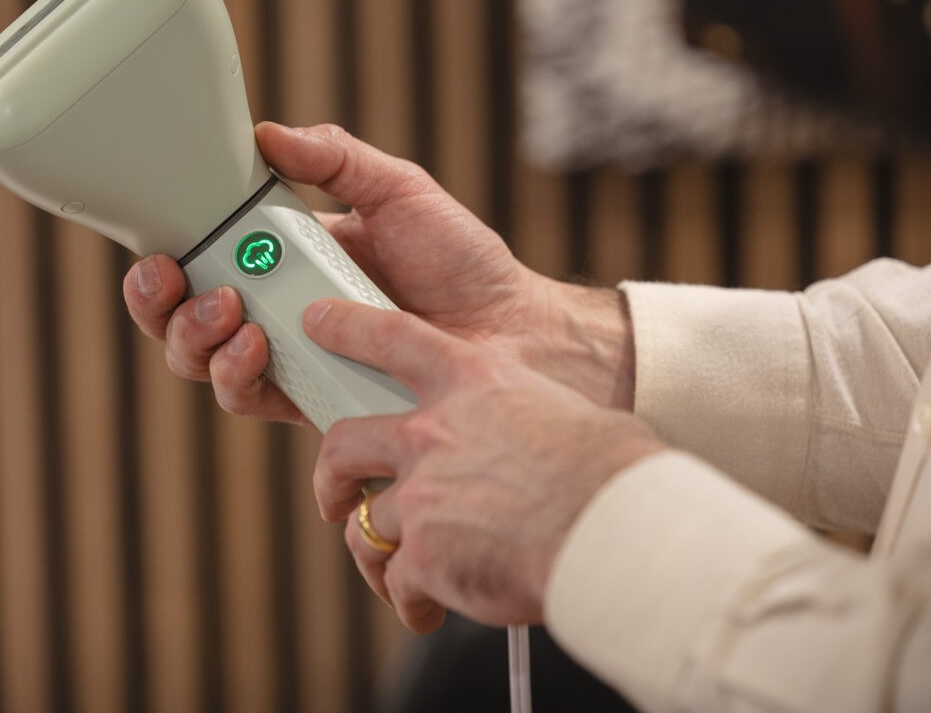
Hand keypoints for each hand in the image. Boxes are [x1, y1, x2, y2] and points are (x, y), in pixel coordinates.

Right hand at [123, 122, 635, 425]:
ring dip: (199, 343)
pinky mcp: (315, 403)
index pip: (201, 262)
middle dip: (164, 309)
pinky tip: (262, 350)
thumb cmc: (461, 261)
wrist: (511, 329)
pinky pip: (255, 402)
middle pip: (184, 322)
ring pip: (209, 368)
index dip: (163, 265)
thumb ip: (336, 159)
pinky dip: (241, 379)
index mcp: (285, 257)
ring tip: (233, 316)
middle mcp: (278, 311)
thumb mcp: (398, 191)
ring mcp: (294, 360)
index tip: (162, 252)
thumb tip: (265, 135)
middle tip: (190, 287)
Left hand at [305, 298, 664, 632]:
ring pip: (364, 524)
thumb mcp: (565, 412)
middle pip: (344, 442)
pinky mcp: (422, 554)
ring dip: (373, 549)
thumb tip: (541, 445)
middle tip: (334, 491)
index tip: (316, 321)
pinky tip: (431, 610)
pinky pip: (397, 581)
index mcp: (471, 381)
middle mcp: (432, 431)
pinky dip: (410, 600)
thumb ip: (525, 418)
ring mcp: (421, 493)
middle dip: (330, 473)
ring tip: (389, 573)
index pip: (392, 338)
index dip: (347, 325)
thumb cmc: (612, 471)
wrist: (615, 529)